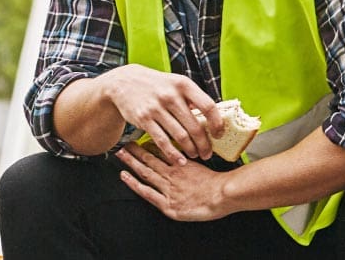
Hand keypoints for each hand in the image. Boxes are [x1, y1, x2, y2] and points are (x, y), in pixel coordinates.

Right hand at [96, 64, 221, 163]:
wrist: (124, 82)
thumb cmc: (156, 85)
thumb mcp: (175, 83)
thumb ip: (192, 98)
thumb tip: (213, 118)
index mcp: (183, 85)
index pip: (208, 106)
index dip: (217, 123)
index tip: (219, 135)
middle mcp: (170, 95)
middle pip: (195, 126)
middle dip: (204, 144)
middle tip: (208, 154)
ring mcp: (156, 107)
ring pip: (180, 136)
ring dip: (191, 150)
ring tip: (195, 155)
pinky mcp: (144, 119)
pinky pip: (162, 140)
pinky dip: (173, 153)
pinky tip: (180, 160)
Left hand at [116, 142, 232, 221]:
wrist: (223, 194)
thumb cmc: (219, 183)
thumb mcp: (206, 166)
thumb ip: (192, 159)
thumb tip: (186, 150)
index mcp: (181, 165)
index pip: (161, 152)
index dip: (148, 146)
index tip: (138, 139)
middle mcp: (171, 175)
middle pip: (149, 160)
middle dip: (135, 152)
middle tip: (123, 144)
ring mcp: (167, 189)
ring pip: (145, 172)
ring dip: (131, 163)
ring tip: (120, 155)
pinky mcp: (167, 204)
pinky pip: (146, 192)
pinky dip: (134, 184)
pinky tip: (124, 176)